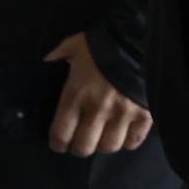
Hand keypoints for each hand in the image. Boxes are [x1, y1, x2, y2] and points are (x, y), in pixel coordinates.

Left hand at [47, 32, 152, 157]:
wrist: (138, 40)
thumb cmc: (100, 44)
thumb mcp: (71, 47)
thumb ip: (55, 61)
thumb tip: (43, 71)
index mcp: (76, 94)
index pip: (61, 133)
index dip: (57, 144)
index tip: (57, 144)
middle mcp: (98, 109)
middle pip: (85, 146)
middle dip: (78, 148)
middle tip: (78, 143)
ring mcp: (123, 114)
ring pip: (109, 147)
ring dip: (102, 145)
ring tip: (100, 138)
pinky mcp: (145, 115)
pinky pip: (134, 141)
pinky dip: (127, 142)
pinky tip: (122, 134)